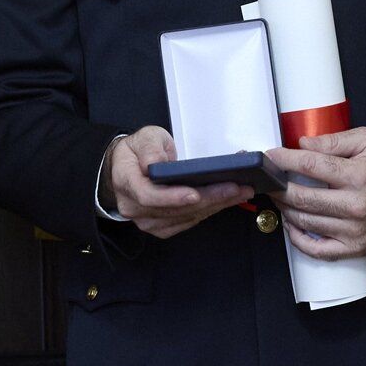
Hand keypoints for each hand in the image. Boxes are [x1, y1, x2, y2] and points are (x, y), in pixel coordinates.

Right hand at [99, 126, 247, 238]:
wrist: (128, 167)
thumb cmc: (138, 151)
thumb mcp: (144, 138)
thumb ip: (150, 148)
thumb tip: (157, 163)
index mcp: (126, 182)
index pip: (149, 196)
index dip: (173, 197)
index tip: (195, 193)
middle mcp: (134, 207)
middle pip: (175, 209)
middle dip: (208, 199)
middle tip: (235, 188)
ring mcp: (147, 220)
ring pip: (185, 217)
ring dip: (214, 206)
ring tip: (239, 192)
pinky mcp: (160, 226)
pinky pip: (187, 222)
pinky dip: (208, 211)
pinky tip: (225, 201)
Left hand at [267, 128, 365, 258]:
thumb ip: (334, 141)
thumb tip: (303, 144)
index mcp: (358, 175)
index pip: (311, 165)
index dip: (284, 160)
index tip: (270, 156)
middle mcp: (355, 205)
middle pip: (302, 197)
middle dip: (279, 187)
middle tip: (270, 180)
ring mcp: (353, 230)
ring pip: (305, 221)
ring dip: (286, 209)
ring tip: (281, 197)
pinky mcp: (354, 248)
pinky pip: (317, 250)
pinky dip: (298, 239)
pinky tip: (292, 225)